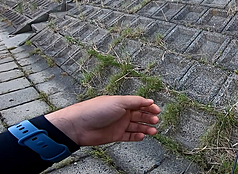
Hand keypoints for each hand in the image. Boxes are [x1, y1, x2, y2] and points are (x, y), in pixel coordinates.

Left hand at [45, 95, 160, 145]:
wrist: (79, 125)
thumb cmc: (95, 110)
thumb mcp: (119, 102)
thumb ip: (135, 101)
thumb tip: (149, 100)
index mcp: (123, 103)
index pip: (140, 104)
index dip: (149, 106)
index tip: (157, 110)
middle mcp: (122, 113)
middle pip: (140, 115)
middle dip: (149, 118)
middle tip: (155, 120)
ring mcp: (119, 124)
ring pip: (136, 127)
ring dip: (146, 128)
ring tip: (153, 131)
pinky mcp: (115, 135)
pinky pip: (129, 136)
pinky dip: (137, 136)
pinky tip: (142, 136)